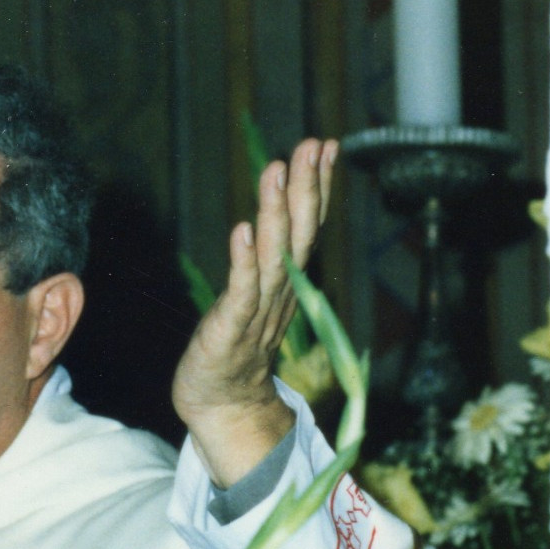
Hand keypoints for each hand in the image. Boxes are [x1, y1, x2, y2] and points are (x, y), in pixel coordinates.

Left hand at [173, 138, 336, 486]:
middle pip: (300, 233)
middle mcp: (281, 291)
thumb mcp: (259, 292)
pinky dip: (243, 262)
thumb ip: (271, 255)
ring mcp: (258, 311)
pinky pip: (241, 292)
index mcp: (289, 280)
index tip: (327, 144)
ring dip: (276, 212)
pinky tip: (242, 231)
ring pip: (274, 256)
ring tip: (277, 171)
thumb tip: (283, 212)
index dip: (319, 185)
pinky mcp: (230, 329)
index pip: (308, 225)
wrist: (221, 404)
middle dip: (307, 187)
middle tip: (313, 144)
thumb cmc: (236, 344)